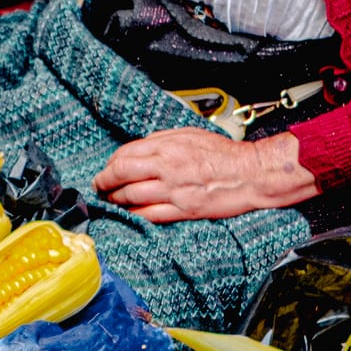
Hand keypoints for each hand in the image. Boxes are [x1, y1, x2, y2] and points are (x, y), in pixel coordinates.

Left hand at [93, 127, 318, 224]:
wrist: (251, 173)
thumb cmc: (223, 154)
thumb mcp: (189, 135)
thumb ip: (161, 141)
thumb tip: (138, 148)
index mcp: (167, 147)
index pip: (125, 154)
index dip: (110, 164)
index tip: (106, 170)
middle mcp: (167, 167)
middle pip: (121, 174)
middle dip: (104, 182)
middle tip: (99, 187)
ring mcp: (174, 190)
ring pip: (132, 196)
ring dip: (116, 200)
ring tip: (113, 201)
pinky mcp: (184, 210)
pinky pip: (151, 215)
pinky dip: (135, 215)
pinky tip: (130, 214)